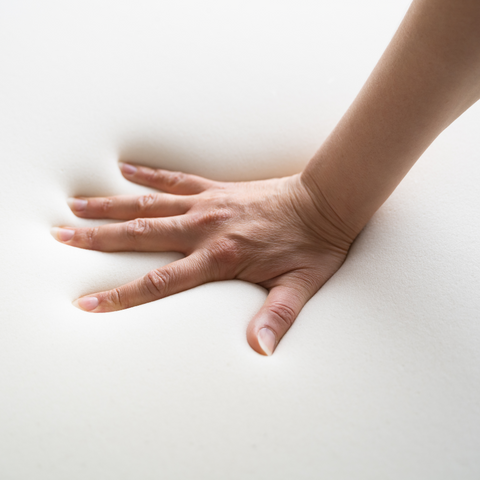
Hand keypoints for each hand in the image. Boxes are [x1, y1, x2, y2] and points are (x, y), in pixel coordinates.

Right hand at [52, 162, 355, 355]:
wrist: (325, 201)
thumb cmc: (312, 245)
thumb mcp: (299, 286)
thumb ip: (277, 317)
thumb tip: (261, 350)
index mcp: (221, 256)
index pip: (160, 280)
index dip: (122, 294)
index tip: (88, 301)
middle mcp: (206, 228)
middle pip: (140, 234)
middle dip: (98, 238)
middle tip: (61, 235)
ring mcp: (208, 204)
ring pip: (149, 203)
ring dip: (110, 206)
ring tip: (77, 204)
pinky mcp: (216, 188)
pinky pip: (175, 178)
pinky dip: (148, 174)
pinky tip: (124, 168)